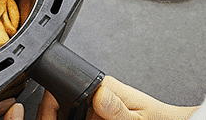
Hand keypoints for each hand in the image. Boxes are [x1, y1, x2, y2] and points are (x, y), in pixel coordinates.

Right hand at [4, 76, 197, 119]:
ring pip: (66, 115)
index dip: (49, 106)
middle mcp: (95, 95)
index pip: (63, 91)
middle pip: (59, 105)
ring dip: (63, 119)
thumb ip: (117, 110)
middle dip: (53, 116)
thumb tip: (100, 94)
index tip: (47, 117)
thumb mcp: (138, 118)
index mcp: (103, 88)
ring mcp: (94, 107)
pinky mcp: (96, 115)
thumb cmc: (158, 118)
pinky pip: (77, 118)